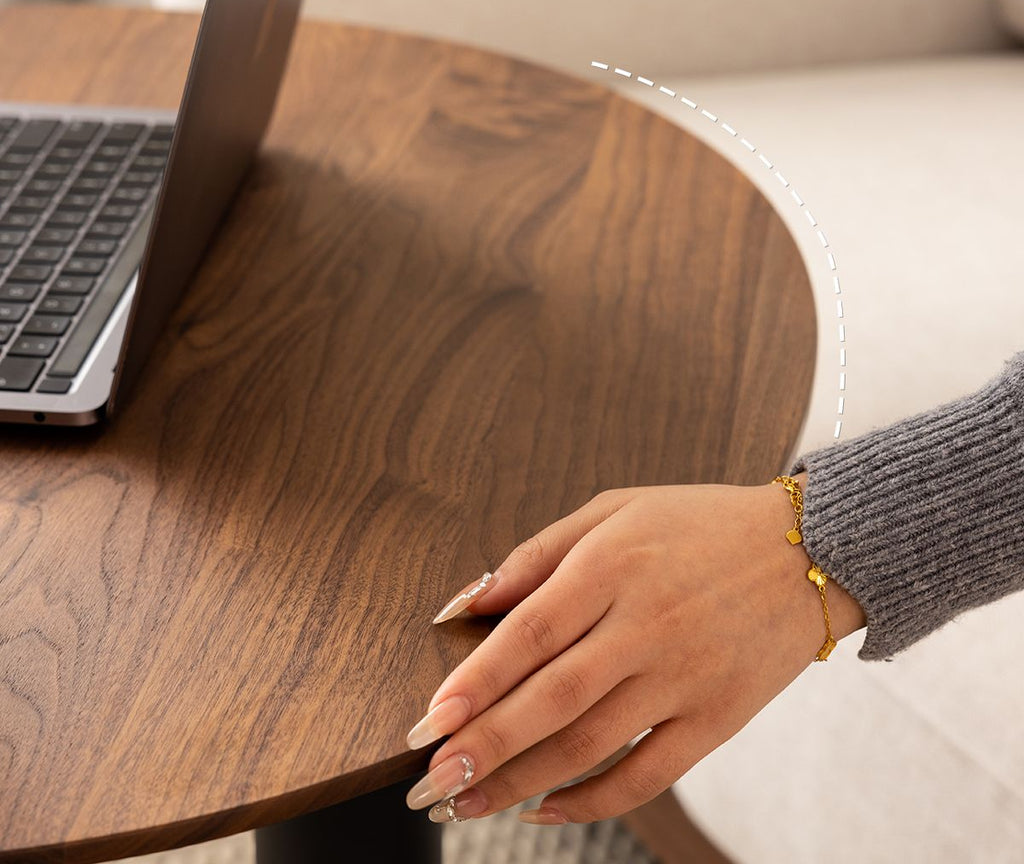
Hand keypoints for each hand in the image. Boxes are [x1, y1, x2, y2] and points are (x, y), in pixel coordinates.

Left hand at [404, 479, 864, 824]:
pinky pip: (648, 775)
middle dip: (485, 746)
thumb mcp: (614, 510)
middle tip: (428, 783)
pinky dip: (593, 800)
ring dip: (521, 782)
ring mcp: (684, 677)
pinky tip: (547, 809)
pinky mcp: (717, 718)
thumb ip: (537, 554)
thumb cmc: (697, 524)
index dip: (475, 681)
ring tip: (466, 803)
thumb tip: (468, 600)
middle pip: (552, 699)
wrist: (808, 550)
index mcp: (613, 565)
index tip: (428, 722)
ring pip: (590, 745)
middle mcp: (646, 624)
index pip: (529, 633)